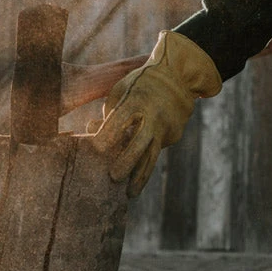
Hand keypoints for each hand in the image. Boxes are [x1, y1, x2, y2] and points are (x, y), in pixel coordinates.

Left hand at [93, 31, 220, 197]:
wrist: (179, 77)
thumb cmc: (141, 83)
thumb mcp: (122, 91)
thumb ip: (109, 114)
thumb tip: (92, 133)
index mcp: (137, 100)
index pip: (120, 120)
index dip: (107, 135)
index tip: (95, 149)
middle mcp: (153, 116)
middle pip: (140, 143)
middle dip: (126, 161)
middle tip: (113, 177)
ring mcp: (166, 128)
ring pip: (152, 156)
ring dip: (140, 176)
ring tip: (130, 194)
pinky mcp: (173, 136)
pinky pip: (155, 151)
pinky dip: (144, 162)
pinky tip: (136, 174)